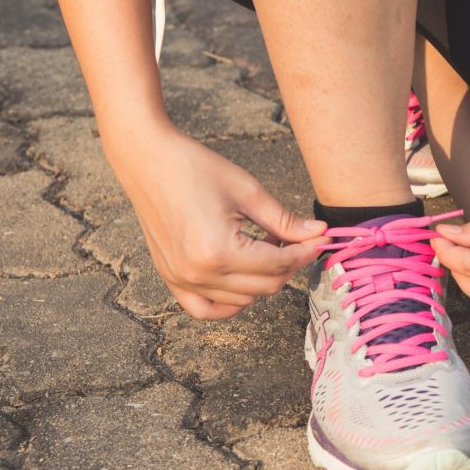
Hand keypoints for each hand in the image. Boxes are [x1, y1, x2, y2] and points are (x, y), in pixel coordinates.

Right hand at [105, 121, 327, 319]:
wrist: (148, 160)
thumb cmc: (195, 168)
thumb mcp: (248, 191)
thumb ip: (285, 221)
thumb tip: (319, 234)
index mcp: (219, 251)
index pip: (278, 264)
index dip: (305, 252)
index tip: (321, 239)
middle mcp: (198, 274)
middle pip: (265, 286)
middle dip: (289, 264)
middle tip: (297, 239)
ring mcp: (181, 280)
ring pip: (242, 299)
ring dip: (263, 279)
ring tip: (265, 246)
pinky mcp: (171, 278)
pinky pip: (206, 309)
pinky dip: (230, 302)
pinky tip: (244, 280)